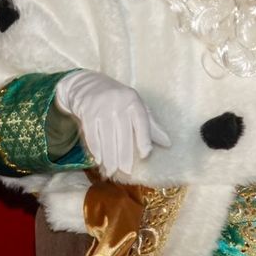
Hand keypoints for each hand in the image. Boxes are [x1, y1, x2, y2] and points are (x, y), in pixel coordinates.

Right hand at [53, 69, 170, 177]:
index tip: (145, 155)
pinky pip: (92, 134)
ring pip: (107, 137)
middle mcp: (119, 102)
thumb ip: (150, 125)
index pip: (142, 121)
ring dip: (109, 157)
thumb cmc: (117, 99)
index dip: (144, 139)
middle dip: (124, 155)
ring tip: (111, 172)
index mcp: (133, 100)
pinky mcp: (87, 111)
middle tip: (126, 171)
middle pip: (123, 134)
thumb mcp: (135, 106)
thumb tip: (168, 143)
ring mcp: (102, 106)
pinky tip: (98, 160)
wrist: (87, 83)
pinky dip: (95, 149)